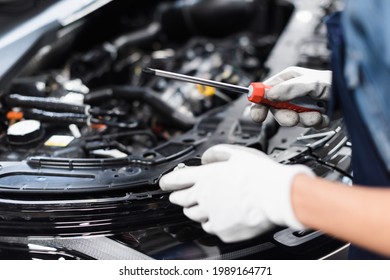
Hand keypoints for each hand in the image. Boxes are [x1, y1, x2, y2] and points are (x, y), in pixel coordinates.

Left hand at [159, 144, 313, 242]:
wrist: (276, 196)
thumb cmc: (260, 174)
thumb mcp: (237, 153)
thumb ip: (216, 153)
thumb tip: (206, 158)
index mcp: (206, 177)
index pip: (177, 180)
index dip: (167, 181)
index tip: (163, 183)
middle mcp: (204, 197)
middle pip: (180, 199)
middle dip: (178, 196)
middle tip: (180, 195)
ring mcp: (211, 215)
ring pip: (193, 214)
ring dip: (194, 209)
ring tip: (202, 205)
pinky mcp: (221, 230)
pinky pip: (209, 227)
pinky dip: (211, 221)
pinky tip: (219, 216)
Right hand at [250, 66, 330, 127]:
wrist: (354, 96)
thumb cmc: (336, 82)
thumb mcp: (310, 82)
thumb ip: (289, 89)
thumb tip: (269, 94)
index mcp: (287, 80)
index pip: (264, 91)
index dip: (258, 102)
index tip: (257, 113)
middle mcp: (291, 93)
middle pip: (274, 110)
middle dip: (284, 116)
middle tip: (292, 118)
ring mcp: (300, 106)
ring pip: (290, 120)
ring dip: (303, 119)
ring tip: (315, 114)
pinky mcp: (310, 117)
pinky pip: (305, 125)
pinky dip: (314, 122)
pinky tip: (322, 115)